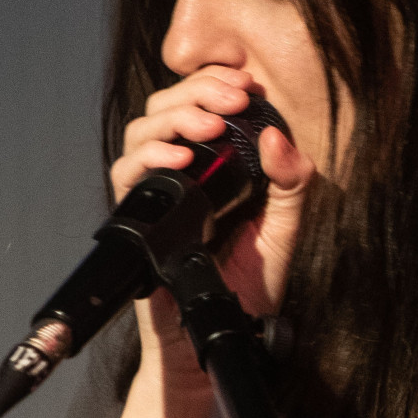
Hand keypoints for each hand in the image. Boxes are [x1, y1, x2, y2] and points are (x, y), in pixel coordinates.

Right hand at [113, 66, 315, 379]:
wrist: (220, 335)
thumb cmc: (249, 288)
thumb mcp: (284, 232)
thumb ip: (291, 186)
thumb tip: (277, 137)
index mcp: (216, 165)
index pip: (204, 104)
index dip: (219, 83)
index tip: (248, 83)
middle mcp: (182, 171)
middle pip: (168, 105)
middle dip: (200, 91)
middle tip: (234, 98)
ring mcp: (156, 190)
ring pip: (143, 129)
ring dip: (175, 117)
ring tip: (210, 126)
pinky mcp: (137, 214)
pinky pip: (127, 173)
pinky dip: (150, 157)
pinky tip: (178, 158)